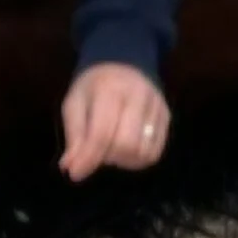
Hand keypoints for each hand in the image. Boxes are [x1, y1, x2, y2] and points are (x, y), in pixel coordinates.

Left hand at [61, 62, 170, 182]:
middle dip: (107, 158)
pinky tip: (126, 151)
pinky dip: (138, 160)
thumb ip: (74, 136)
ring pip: (143, 152)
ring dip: (123, 160)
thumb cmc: (93, 87)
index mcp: (110, 88)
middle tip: (97, 152)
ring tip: (111, 149)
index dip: (89, 158)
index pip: (102, 133)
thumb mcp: (74, 104)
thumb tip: (71, 168)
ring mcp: (156, 105)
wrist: (123, 62)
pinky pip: (155, 152)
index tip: (75, 174)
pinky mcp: (166, 116)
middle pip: (126, 145)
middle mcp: (139, 95)